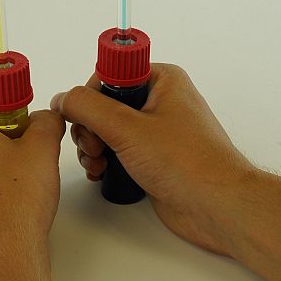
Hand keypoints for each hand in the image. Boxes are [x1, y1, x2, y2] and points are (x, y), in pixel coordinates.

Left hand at [0, 96, 65, 278]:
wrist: (3, 258)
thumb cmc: (15, 202)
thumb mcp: (42, 147)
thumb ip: (46, 120)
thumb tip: (44, 119)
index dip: (13, 111)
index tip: (29, 125)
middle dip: (8, 137)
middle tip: (31, 153)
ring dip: (1, 161)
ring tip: (24, 180)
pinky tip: (12, 198)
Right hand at [51, 63, 254, 255]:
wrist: (217, 207)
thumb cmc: (186, 163)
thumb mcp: (127, 128)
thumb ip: (88, 108)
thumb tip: (63, 98)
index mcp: (162, 80)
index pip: (110, 73)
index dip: (91, 95)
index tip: (84, 117)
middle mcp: (161, 101)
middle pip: (104, 103)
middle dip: (89, 127)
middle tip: (93, 146)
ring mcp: (157, 131)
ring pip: (108, 128)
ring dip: (93, 146)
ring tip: (97, 163)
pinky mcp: (155, 157)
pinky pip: (118, 149)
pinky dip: (104, 159)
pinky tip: (101, 173)